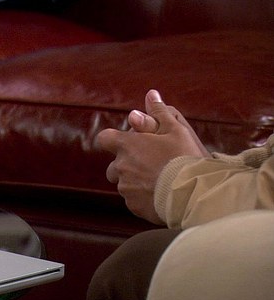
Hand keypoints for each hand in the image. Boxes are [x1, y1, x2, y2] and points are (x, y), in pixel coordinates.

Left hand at [96, 90, 208, 223]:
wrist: (193, 191)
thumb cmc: (185, 157)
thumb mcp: (176, 130)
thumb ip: (160, 113)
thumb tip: (151, 94)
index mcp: (127, 146)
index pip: (105, 139)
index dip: (113, 140)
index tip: (126, 143)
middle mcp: (121, 167)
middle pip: (114, 165)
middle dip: (126, 164)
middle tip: (150, 165)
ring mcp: (125, 188)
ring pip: (123, 183)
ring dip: (135, 181)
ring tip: (158, 181)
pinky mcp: (133, 205)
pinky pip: (132, 200)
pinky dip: (142, 197)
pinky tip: (160, 195)